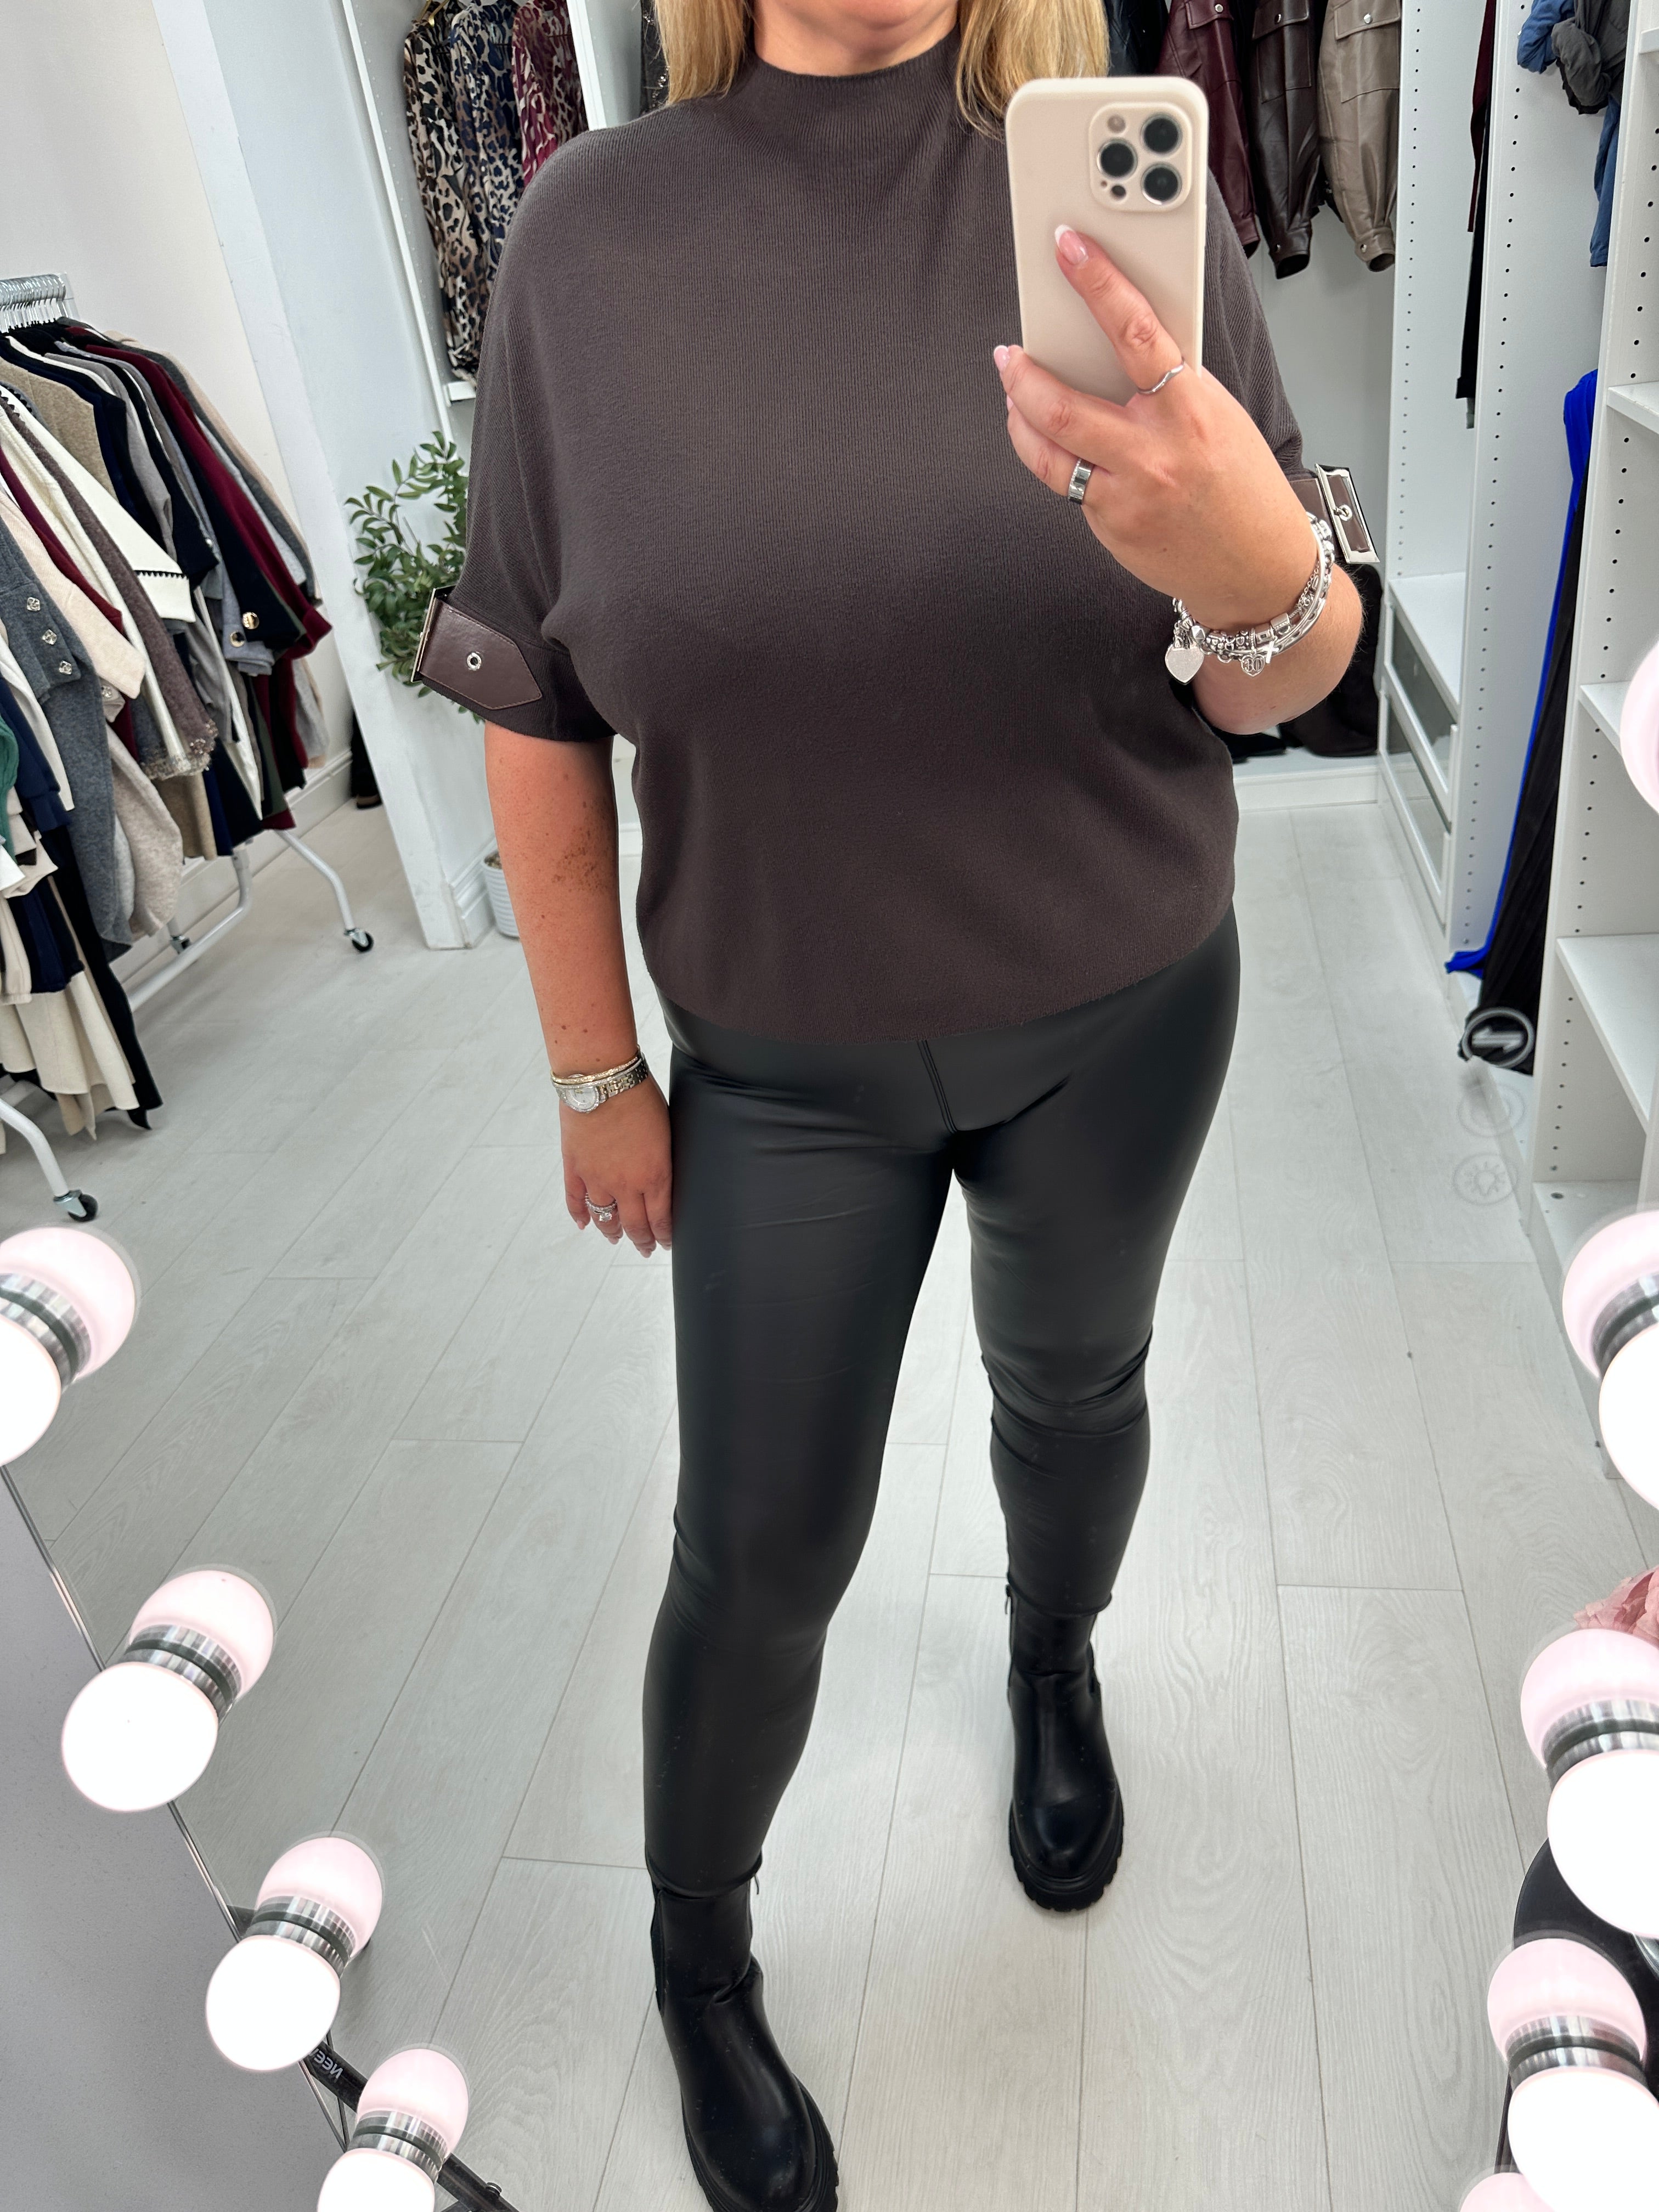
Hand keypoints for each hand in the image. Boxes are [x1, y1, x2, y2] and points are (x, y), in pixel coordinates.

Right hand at [562, 1076, 671, 1256]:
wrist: (603, 1080)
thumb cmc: (641, 1096)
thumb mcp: (666, 1131)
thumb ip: (663, 1159)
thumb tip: (661, 1173)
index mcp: (656, 1175)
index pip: (661, 1218)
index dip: (664, 1235)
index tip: (666, 1243)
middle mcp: (627, 1184)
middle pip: (635, 1225)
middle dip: (642, 1241)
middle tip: (646, 1249)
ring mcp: (597, 1178)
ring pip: (605, 1218)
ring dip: (612, 1232)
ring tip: (616, 1239)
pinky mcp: (575, 1167)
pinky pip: (575, 1200)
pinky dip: (579, 1215)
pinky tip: (583, 1225)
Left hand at [996, 225, 1318, 633]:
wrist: (1256, 569)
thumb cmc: (1243, 487)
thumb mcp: (1221, 417)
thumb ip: (1172, 385)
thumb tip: (1119, 343)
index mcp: (1194, 410)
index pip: (1138, 332)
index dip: (1098, 283)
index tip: (1070, 248)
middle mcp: (1157, 452)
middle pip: (1064, 405)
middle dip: (1024, 373)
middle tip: (1009, 352)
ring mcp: (1128, 494)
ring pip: (1049, 447)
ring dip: (1019, 412)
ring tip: (1013, 389)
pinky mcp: (1110, 525)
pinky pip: (1061, 481)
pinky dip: (1041, 451)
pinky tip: (1036, 435)